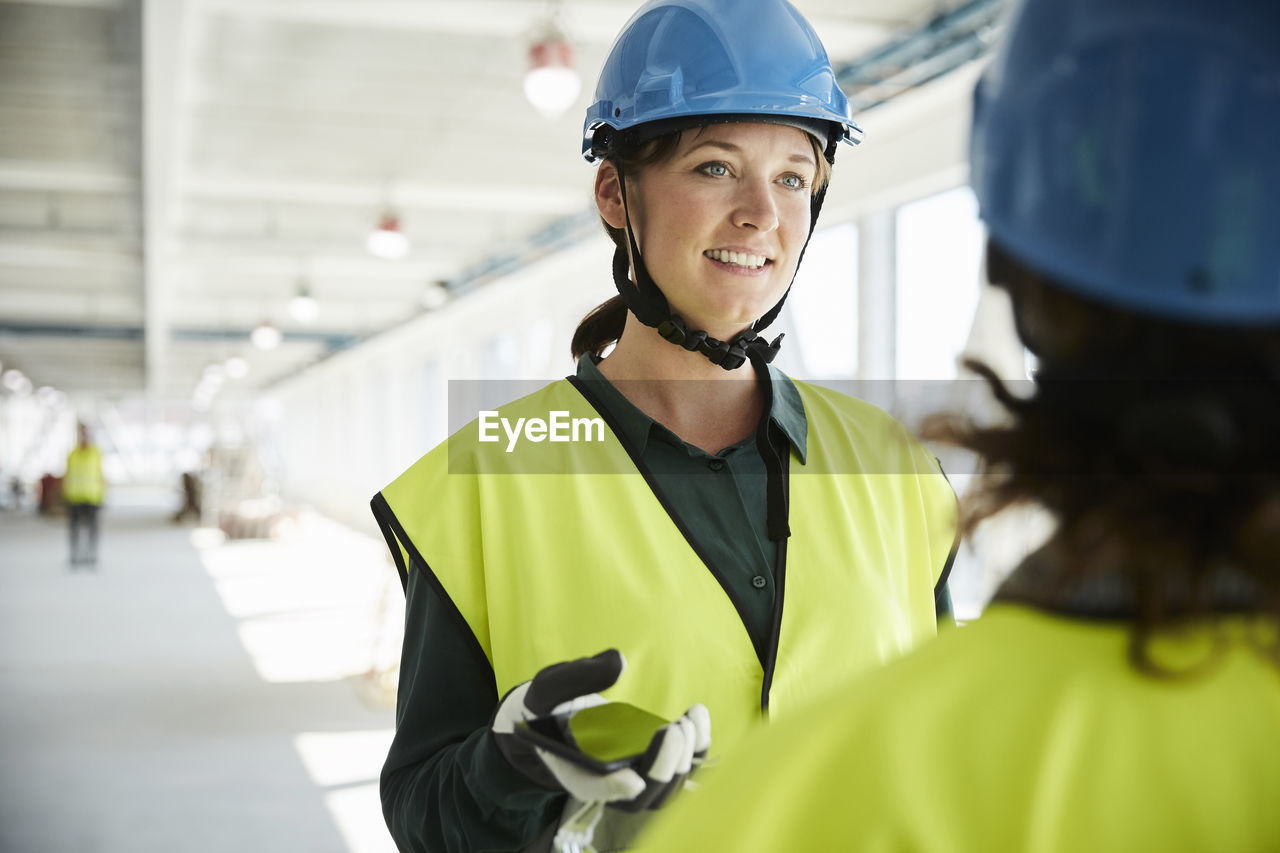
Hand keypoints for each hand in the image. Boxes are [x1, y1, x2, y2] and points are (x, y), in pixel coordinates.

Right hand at [491, 649, 710, 807]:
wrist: (557, 714)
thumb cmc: (551, 702)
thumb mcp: (552, 684)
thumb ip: (580, 675)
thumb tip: (619, 662)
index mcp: (573, 768)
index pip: (593, 789)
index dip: (613, 790)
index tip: (633, 779)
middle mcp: (607, 783)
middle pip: (644, 796)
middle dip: (666, 766)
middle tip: (676, 728)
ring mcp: (634, 777)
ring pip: (668, 787)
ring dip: (687, 757)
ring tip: (689, 718)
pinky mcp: (652, 764)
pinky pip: (681, 767)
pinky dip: (696, 747)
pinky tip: (697, 714)